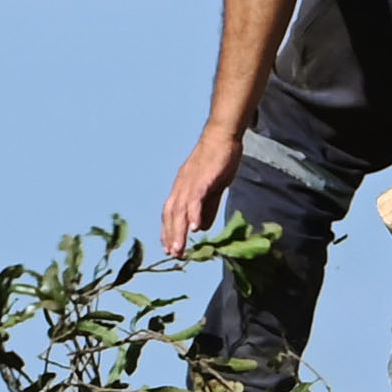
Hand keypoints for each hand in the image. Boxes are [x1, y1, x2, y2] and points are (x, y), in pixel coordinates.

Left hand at [163, 126, 242, 255]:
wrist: (223, 137)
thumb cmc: (218, 161)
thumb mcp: (212, 189)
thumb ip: (206, 208)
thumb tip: (200, 228)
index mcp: (182, 188)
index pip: (170, 213)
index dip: (168, 230)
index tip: (169, 248)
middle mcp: (181, 186)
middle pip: (171, 214)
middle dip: (170, 235)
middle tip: (172, 254)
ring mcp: (190, 182)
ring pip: (180, 210)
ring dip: (178, 231)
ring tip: (179, 249)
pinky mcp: (202, 179)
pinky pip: (195, 198)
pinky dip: (193, 213)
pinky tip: (195, 228)